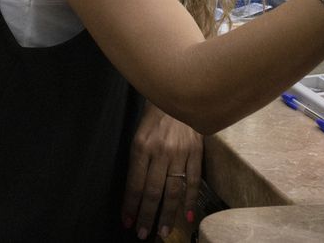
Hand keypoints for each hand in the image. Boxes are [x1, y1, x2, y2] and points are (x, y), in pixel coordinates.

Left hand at [121, 102, 200, 239]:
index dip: (130, 206)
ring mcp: (180, 153)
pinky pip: (193, 181)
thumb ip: (138, 162)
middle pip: (152, 192)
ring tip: (162, 231)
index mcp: (141, 147)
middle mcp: (160, 152)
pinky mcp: (196, 152)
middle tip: (142, 234)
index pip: (134, 184)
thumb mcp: (139, 136)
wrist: (178, 95)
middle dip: (146, 216)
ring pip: (173, 190)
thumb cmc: (154, 117)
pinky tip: (188, 216)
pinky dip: (190, 200)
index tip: (127, 222)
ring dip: (167, 214)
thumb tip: (136, 193)